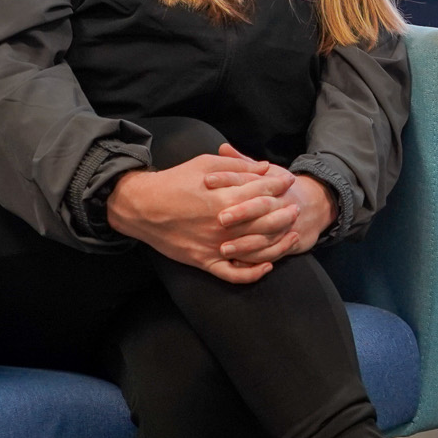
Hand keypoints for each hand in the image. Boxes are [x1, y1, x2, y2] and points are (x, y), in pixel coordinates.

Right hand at [105, 149, 291, 283]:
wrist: (142, 207)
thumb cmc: (174, 181)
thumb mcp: (204, 164)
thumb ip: (237, 166)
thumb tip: (265, 168)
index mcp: (225, 198)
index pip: (263, 191)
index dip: (279, 184)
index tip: (288, 181)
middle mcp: (224, 224)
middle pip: (267, 221)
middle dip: (285, 213)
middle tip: (295, 207)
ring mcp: (215, 245)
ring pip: (257, 249)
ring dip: (279, 243)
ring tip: (291, 235)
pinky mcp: (205, 261)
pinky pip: (234, 273)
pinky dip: (253, 273)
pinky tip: (267, 265)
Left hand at [208, 147, 335, 264]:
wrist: (318, 205)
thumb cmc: (283, 189)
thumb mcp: (267, 173)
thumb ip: (243, 164)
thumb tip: (223, 147)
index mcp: (271, 185)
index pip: (248, 179)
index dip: (228, 179)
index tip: (208, 181)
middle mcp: (279, 204)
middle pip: (261, 207)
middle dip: (242, 213)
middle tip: (220, 218)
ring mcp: (285, 226)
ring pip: (267, 236)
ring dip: (246, 244)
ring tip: (223, 248)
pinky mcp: (289, 243)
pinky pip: (273, 254)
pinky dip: (257, 261)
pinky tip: (238, 262)